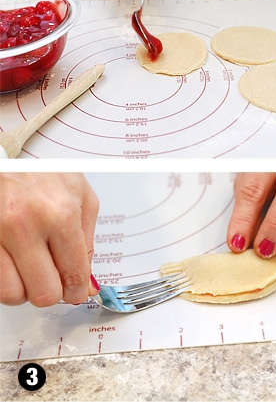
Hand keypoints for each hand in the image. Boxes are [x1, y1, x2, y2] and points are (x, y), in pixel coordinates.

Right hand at [0, 173, 99, 306]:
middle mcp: (25, 225)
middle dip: (52, 292)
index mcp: (60, 215)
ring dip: (25, 289)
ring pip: (12, 294)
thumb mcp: (81, 197)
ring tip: (31, 271)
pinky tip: (14, 264)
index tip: (75, 293)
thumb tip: (86, 283)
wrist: (6, 161)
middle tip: (53, 281)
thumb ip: (87, 242)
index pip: (73, 274)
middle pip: (42, 292)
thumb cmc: (43, 174)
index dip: (76, 292)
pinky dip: (6, 280)